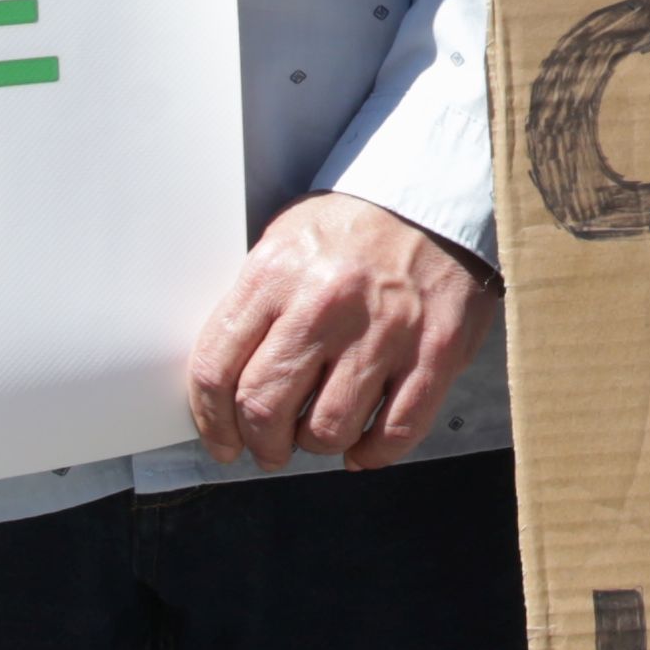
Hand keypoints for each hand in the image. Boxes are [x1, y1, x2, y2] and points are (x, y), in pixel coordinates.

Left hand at [184, 191, 494, 470]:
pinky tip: (362, 446)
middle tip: (269, 447)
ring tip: (319, 432)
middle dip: (260, 443)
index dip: (211, 421)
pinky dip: (372, 453)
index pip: (217, 369)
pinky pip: (395, 432)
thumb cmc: (354, 226)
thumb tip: (227, 382)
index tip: (221, 440)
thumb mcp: (285, 242)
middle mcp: (326, 304)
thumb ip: (256, 308)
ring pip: (328, 429)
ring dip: (316, 444)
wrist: (437, 197)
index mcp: (277, 274)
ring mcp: (384, 332)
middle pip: (266, 409)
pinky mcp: (435, 352)